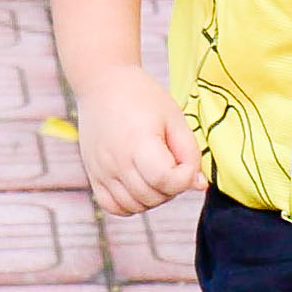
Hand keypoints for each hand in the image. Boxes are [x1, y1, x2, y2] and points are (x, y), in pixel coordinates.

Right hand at [67, 68, 202, 215]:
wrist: (103, 84)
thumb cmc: (142, 98)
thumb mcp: (174, 117)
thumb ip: (190, 152)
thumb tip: (198, 185)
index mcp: (138, 142)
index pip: (166, 180)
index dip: (184, 176)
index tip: (185, 161)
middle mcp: (116, 161)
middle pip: (153, 196)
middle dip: (172, 186)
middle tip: (172, 163)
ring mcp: (102, 171)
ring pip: (135, 206)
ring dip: (154, 197)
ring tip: (157, 173)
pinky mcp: (94, 175)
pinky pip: (114, 207)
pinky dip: (131, 204)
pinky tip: (140, 185)